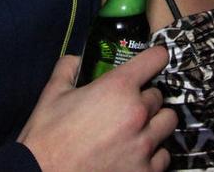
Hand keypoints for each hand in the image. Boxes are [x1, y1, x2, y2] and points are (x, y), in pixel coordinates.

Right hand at [18, 46, 175, 171]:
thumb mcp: (52, 94)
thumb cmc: (46, 138)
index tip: (155, 61)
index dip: (155, 58)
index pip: (155, 59)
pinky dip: (153, 154)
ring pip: (167, 123)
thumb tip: (77, 59)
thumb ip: (68, 68)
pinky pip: (163, 156)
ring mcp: (144, 145)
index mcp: (117, 88)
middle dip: (145, 99)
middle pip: (159, 96)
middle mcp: (137, 113)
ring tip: (136, 131)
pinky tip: (135, 155)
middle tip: (127, 108)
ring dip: (154, 124)